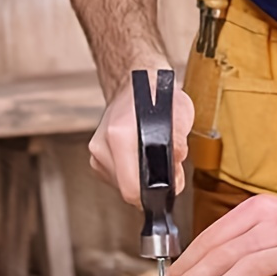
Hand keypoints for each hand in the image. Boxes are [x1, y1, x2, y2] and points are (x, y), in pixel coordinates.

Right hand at [89, 72, 193, 204]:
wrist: (138, 80)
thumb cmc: (159, 95)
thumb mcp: (180, 116)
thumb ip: (178, 148)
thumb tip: (173, 176)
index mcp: (119, 135)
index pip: (132, 190)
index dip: (155, 195)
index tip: (169, 184)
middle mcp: (102, 145)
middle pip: (128, 190)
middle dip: (151, 184)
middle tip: (168, 166)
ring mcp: (96, 151)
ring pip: (122, 185)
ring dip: (141, 178)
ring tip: (153, 156)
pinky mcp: (96, 156)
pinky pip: (117, 177)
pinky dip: (132, 171)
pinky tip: (140, 155)